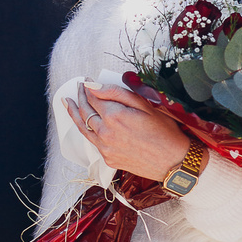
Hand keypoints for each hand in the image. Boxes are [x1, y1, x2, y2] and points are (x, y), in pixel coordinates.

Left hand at [66, 82, 195, 182]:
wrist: (174, 162)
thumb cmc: (164, 131)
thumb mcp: (144, 105)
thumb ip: (116, 93)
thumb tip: (93, 85)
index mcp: (114, 116)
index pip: (93, 97)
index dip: (88, 87)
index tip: (86, 80)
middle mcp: (105, 133)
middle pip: (85, 111)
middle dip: (79, 97)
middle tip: (78, 88)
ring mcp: (105, 148)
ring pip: (82, 127)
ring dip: (74, 113)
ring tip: (68, 103)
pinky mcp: (108, 159)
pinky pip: (92, 141)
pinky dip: (84, 129)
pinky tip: (83, 123)